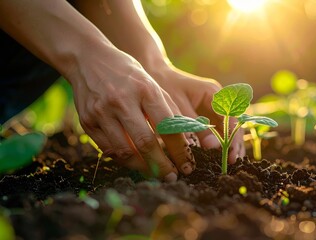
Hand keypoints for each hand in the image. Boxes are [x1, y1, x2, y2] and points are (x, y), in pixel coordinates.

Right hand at [67, 46, 194, 181]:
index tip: (188, 165)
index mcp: (145, 90)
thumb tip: (187, 138)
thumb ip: (168, 110)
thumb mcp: (152, 84)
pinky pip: (108, 149)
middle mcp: (123, 101)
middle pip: (146, 143)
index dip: (180, 150)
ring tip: (155, 173)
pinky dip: (124, 159)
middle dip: (162, 166)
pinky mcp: (87, 122)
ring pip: (125, 151)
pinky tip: (135, 162)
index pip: (168, 127)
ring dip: (143, 168)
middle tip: (172, 177)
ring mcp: (102, 112)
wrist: (88, 59)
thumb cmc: (128, 74)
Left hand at [149, 65, 245, 163]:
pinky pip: (218, 129)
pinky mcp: (208, 113)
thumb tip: (213, 147)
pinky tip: (218, 155)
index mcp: (214, 93)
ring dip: (229, 143)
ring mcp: (214, 106)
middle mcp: (219, 99)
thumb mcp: (179, 109)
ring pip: (228, 127)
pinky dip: (219, 141)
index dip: (232, 137)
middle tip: (231, 162)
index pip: (231, 118)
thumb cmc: (165, 88)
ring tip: (229, 162)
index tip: (230, 154)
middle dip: (234, 143)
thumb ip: (196, 127)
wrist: (154, 74)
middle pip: (234, 123)